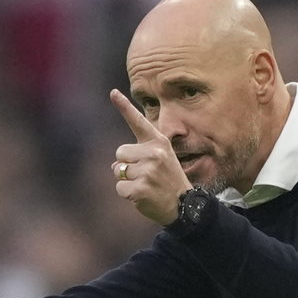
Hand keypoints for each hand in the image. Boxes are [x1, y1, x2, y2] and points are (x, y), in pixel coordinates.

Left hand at [109, 89, 191, 224]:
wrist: (185, 205)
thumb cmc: (169, 180)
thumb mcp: (162, 159)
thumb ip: (139, 155)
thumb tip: (115, 166)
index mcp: (159, 142)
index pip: (138, 122)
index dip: (124, 107)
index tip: (113, 92)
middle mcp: (154, 153)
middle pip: (120, 152)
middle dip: (127, 164)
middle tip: (147, 175)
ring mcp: (147, 171)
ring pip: (118, 171)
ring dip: (127, 180)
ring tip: (146, 185)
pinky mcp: (140, 188)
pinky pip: (119, 188)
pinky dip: (127, 194)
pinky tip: (143, 196)